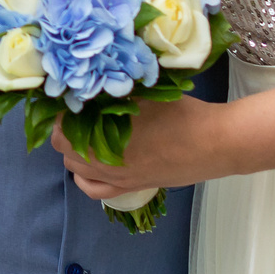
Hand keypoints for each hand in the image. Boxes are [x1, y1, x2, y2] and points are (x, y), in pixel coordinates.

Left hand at [50, 96, 216, 198]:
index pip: (60, 123)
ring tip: (85, 132)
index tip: (70, 95)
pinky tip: (91, 163)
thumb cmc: (180, 113)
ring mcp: (116, 177)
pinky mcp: (131, 187)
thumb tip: (90, 83)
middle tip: (78, 110)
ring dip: (73, 149)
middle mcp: (103, 158)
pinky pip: (94, 189)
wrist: (214, 142)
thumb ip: (113, 92)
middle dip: (64, 127)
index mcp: (103, 132)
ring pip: (75, 167)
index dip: (61, 107)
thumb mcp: (144, 92)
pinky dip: (85, 177)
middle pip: (63, 145)